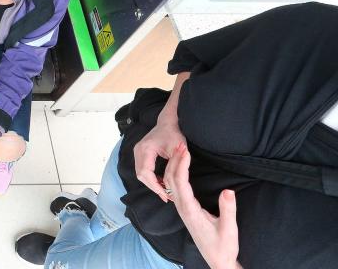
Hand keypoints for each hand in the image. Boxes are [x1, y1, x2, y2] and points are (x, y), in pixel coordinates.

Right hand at [134, 117, 186, 201]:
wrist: (169, 123)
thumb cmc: (174, 134)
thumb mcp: (177, 150)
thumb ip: (173, 166)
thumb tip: (171, 184)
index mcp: (146, 149)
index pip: (145, 173)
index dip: (155, 186)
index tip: (166, 195)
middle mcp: (138, 150)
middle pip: (141, 175)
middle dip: (153, 187)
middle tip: (166, 196)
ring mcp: (137, 152)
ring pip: (140, 173)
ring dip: (151, 183)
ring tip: (165, 191)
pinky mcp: (140, 154)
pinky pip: (142, 169)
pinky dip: (150, 178)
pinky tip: (161, 183)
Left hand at [165, 144, 239, 268]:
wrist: (217, 261)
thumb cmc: (224, 246)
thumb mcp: (229, 229)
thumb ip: (228, 210)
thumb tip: (228, 191)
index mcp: (190, 210)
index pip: (180, 182)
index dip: (181, 165)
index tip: (185, 150)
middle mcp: (182, 208)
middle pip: (171, 179)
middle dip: (174, 160)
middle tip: (181, 143)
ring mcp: (182, 209)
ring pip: (170, 183)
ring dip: (173, 165)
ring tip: (180, 150)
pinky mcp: (185, 210)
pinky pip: (174, 187)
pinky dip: (175, 173)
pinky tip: (180, 165)